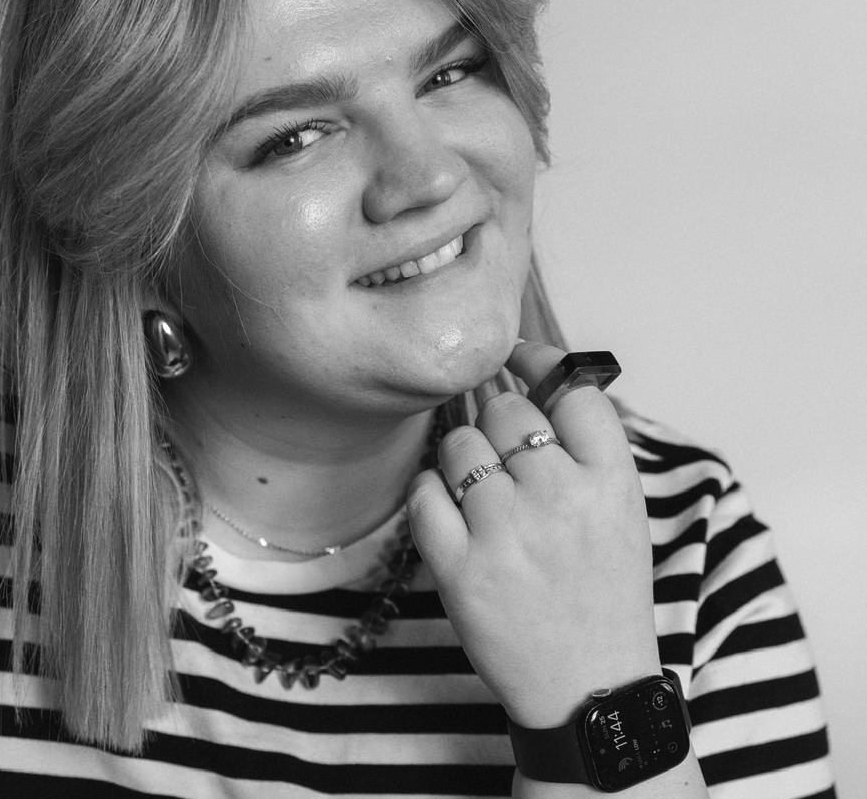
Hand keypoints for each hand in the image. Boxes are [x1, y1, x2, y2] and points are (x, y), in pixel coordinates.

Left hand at [407, 341, 661, 727]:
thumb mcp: (621, 511)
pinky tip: (450, 513)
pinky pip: (424, 491)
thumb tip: (528, 369)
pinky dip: (430, 494)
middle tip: (505, 456)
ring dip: (462, 458)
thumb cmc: (601, 591)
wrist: (588, 688)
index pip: (572, 389)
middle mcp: (562, 499)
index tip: (518, 357)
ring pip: (459, 443)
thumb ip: (584, 446)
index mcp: (613, 482)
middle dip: (497, 420)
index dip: (540, 360)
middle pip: (505, 407)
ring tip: (482, 495)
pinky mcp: (460, 567)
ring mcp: (507, 533)